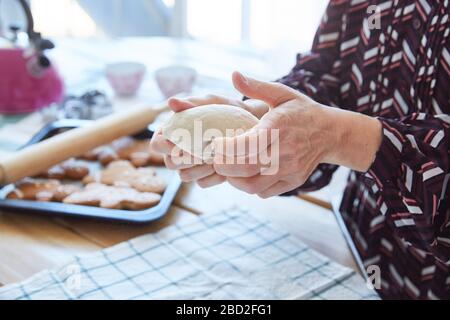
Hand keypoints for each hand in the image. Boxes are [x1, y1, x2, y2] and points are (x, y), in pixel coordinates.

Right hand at [150, 94, 268, 187]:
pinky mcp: (207, 177)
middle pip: (169, 163)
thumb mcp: (214, 102)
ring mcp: (193, 166)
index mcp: (175, 131)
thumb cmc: (229, 109)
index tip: (178, 142)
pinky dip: (213, 176)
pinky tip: (226, 164)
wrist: (253, 125)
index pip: (156, 144)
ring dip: (200, 168)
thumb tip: (170, 102)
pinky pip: (202, 183)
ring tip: (217, 156)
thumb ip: (193, 103)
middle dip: (185, 158)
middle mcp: (180, 150)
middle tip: (204, 151)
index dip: (162, 146)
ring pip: (184, 176)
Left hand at [211, 72, 381, 197]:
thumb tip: (233, 75)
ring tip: (226, 168)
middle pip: (245, 168)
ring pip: (252, 185)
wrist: (330, 133)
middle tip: (214, 157)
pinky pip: (263, 192)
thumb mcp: (282, 93)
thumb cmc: (300, 111)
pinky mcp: (292, 182)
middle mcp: (285, 152)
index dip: (226, 148)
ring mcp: (289, 170)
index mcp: (279, 127)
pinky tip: (244, 174)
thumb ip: (256, 87)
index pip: (248, 144)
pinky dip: (249, 186)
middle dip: (223, 166)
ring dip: (233, 179)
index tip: (214, 143)